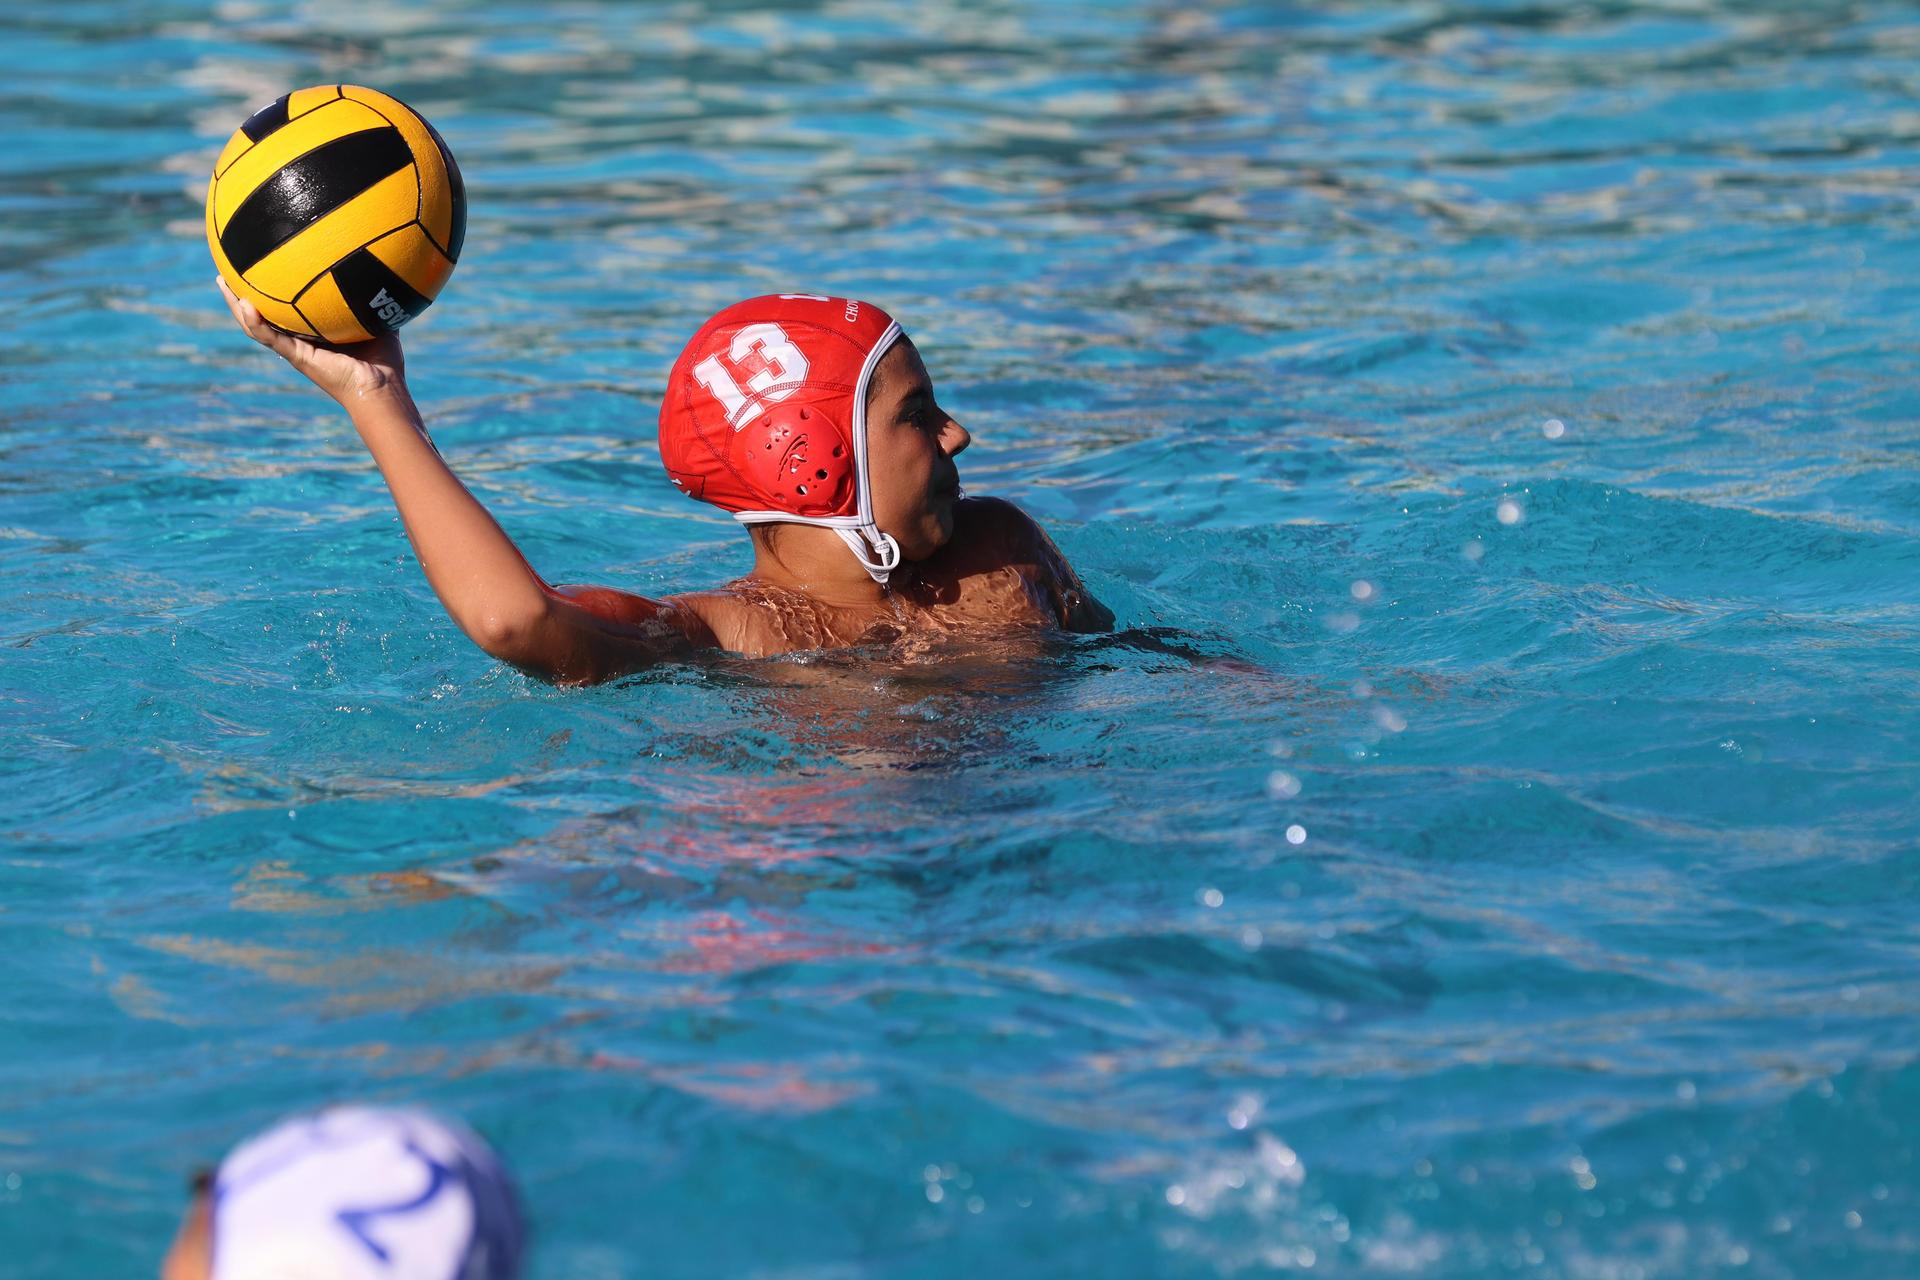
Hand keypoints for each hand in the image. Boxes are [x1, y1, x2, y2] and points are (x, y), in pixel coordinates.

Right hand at [217, 277, 406, 403]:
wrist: (383, 388)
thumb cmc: (385, 360)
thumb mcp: (379, 319)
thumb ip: (375, 297)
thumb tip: (382, 268)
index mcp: (313, 335)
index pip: (285, 310)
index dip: (269, 292)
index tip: (256, 269)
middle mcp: (299, 342)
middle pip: (262, 315)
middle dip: (241, 295)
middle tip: (225, 273)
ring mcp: (295, 350)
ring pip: (256, 326)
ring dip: (236, 306)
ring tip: (222, 283)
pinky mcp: (298, 358)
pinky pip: (272, 338)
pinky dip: (256, 323)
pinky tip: (245, 305)